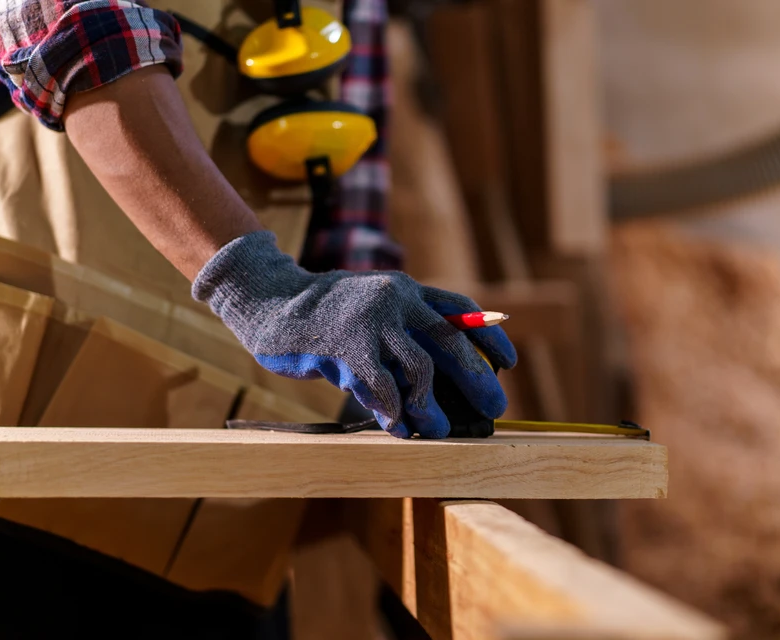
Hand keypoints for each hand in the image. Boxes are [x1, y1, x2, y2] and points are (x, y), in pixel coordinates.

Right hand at [193, 231, 516, 437]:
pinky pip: (383, 388)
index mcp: (405, 290)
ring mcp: (372, 322)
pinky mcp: (348, 347)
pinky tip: (398, 427)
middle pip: (451, 342)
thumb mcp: (370, 308)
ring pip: (421, 369)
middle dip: (477, 379)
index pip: (460, 311)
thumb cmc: (324, 315)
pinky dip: (394, 412)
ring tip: (437, 428)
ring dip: (432, 406)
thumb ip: (401, 333)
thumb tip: (437, 381)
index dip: (488, 337)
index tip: (508, 363)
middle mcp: (395, 300)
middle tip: (493, 407)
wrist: (271, 302)